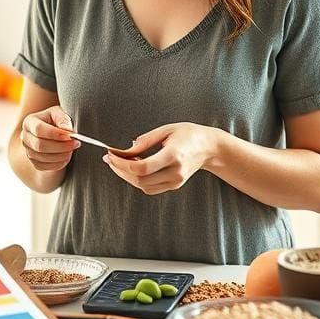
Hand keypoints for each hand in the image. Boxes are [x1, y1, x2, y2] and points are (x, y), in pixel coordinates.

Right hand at [19, 105, 79, 171]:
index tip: (70, 135)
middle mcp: (25, 137)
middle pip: (39, 145)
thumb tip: (68, 130)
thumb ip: (63, 119)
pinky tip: (67, 156)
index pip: (39, 129)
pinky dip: (58, 163)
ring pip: (43, 158)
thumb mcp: (59, 113)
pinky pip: (45, 167)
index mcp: (29, 122)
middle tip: (76, 143)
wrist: (53, 133)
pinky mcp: (34, 162)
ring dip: (61, 155)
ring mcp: (28, 151)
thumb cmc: (56, 120)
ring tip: (72, 149)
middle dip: (61, 146)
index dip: (55, 134)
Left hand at [104, 122, 220, 194]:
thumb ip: (145, 141)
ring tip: (120, 162)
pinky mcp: (174, 185)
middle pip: (140, 180)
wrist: (209, 148)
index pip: (142, 167)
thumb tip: (126, 149)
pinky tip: (133, 168)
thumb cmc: (189, 135)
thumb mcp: (166, 130)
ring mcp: (176, 181)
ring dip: (127, 176)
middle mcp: (175, 172)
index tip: (111, 155)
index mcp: (174, 155)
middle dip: (120, 170)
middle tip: (110, 159)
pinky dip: (137, 180)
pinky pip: (150, 188)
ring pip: (143, 186)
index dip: (122, 164)